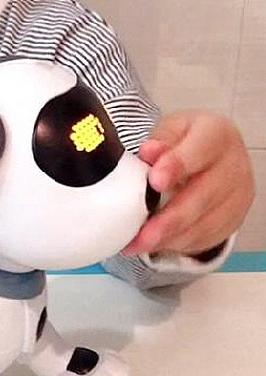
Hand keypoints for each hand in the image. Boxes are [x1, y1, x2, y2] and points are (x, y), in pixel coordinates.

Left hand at [124, 112, 253, 256]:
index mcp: (216, 134)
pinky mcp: (234, 218)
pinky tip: (155, 244)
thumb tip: (149, 152)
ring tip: (137, 244)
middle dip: (169, 220)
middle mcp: (234, 165)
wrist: (210, 155)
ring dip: (169, 238)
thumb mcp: (170, 130)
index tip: (155, 182)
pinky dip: (177, 243)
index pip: (200, 150)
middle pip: (203, 196)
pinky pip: (206, 237)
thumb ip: (160, 141)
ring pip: (205, 224)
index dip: (177, 166)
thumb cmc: (184, 142)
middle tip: (140, 236)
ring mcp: (238, 195)